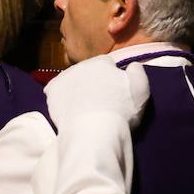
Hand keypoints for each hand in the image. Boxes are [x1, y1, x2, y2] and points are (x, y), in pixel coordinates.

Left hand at [44, 55, 150, 191]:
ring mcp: (64, 78)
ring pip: (72, 80)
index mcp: (102, 62)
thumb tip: (132, 65)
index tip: (115, 91)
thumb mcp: (141, 88)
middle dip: (93, 81)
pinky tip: (68, 108)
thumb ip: (137, 71)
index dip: (112, 77)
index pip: (107, 64)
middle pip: (88, 71)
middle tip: (100, 100)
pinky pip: (56, 90)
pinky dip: (61, 97)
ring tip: (84, 107)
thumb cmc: (121, 110)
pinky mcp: (52, 92)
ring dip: (77, 88)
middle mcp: (80, 65)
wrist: (95, 131)